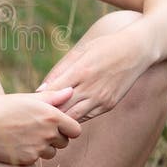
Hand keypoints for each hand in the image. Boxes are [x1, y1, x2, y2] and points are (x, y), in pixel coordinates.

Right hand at [0, 88, 80, 164]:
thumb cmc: (2, 108)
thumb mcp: (27, 99)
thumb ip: (53, 97)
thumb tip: (71, 91)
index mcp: (51, 115)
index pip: (75, 129)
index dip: (68, 128)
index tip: (56, 124)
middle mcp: (48, 133)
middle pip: (64, 142)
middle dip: (55, 138)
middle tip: (36, 128)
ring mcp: (38, 148)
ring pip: (52, 153)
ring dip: (44, 147)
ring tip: (25, 135)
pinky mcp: (28, 160)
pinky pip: (37, 159)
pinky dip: (30, 153)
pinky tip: (16, 143)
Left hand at [37, 30, 151, 122]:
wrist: (138, 50)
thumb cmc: (105, 46)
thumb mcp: (81, 52)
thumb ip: (60, 71)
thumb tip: (40, 90)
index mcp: (81, 71)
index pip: (53, 93)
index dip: (39, 101)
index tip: (28, 104)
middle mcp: (91, 88)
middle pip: (62, 109)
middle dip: (47, 113)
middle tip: (34, 116)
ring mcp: (101, 98)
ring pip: (74, 117)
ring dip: (61, 119)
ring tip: (48, 120)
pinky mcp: (109, 105)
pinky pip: (88, 117)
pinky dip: (76, 117)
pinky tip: (67, 116)